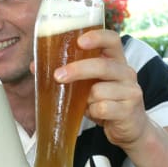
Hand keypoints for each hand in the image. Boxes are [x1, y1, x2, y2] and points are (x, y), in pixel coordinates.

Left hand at [55, 28, 149, 148]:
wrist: (131, 129)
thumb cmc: (107, 102)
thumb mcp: (90, 84)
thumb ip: (71, 73)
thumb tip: (36, 66)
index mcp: (117, 61)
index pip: (112, 40)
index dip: (97, 37)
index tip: (79, 41)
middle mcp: (127, 72)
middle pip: (102, 65)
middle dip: (77, 70)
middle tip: (58, 76)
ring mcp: (130, 91)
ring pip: (98, 91)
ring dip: (85, 100)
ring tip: (87, 104)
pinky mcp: (128, 110)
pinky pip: (102, 109)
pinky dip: (93, 113)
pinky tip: (97, 114)